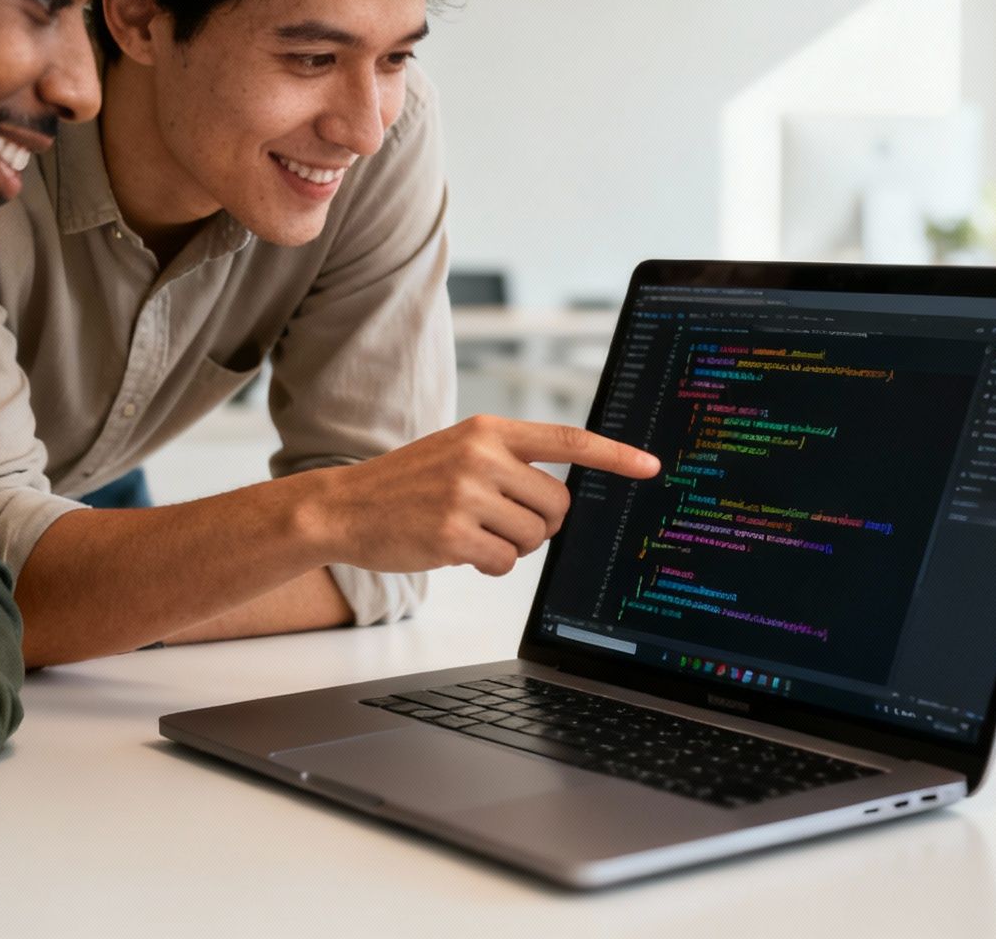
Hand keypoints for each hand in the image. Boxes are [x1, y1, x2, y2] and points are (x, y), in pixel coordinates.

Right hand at [312, 415, 659, 575]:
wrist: (344, 506)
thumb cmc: (407, 483)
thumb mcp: (458, 451)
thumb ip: (508, 462)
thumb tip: (563, 496)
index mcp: (488, 431)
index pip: (567, 440)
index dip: (614, 455)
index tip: (651, 466)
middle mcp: (481, 457)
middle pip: (558, 504)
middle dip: (542, 524)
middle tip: (504, 522)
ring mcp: (466, 495)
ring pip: (534, 537)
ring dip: (513, 546)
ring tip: (474, 532)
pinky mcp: (453, 534)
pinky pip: (505, 562)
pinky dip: (489, 564)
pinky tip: (459, 550)